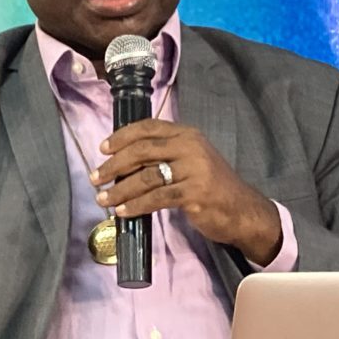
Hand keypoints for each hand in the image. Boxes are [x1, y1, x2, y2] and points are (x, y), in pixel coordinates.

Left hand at [92, 119, 282, 264]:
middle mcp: (190, 147)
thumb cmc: (210, 186)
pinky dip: (136, 205)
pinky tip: (123, 211)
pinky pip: (157, 198)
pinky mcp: (195, 193)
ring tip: (103, 199)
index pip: (148, 127)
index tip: (102, 149)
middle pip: (142, 150)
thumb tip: (122, 161)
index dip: (121, 136)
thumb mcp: (190, 160)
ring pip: (146, 176)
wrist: (242, 210)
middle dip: (114, 165)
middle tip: (96, 178)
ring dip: (120, 189)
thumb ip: (163, 154)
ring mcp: (194, 169)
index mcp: (187, 134)